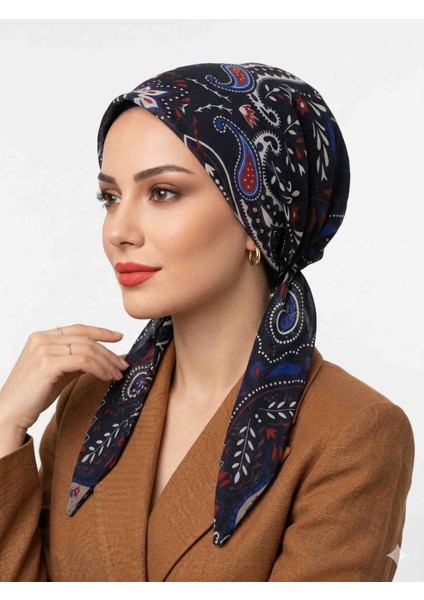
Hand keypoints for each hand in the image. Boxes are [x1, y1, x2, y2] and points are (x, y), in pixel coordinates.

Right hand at [0, 324, 128, 430]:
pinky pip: (83, 362)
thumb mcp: (57, 372)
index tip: (119, 337)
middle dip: (108, 352)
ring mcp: (44, 350)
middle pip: (86, 339)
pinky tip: (107, 378)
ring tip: (117, 375)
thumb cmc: (32, 395)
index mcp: (41, 337)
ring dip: (107, 362)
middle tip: (123, 365)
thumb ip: (74, 360)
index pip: (78, 329)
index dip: (101, 331)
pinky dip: (99, 369)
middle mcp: (42, 339)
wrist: (10, 413)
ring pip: (87, 350)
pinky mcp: (48, 364)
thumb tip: (100, 357)